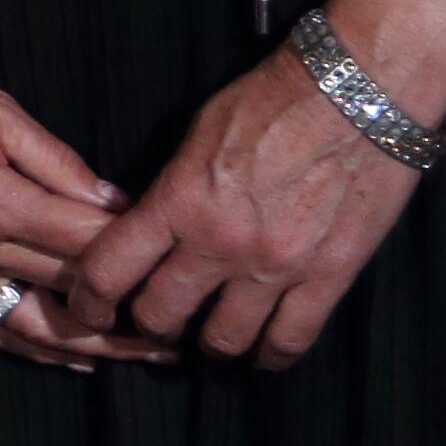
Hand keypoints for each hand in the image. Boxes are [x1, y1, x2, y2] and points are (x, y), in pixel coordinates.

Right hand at [0, 54, 167, 369]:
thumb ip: (59, 160)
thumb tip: (112, 200)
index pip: (85, 241)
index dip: (135, 249)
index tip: (173, 254)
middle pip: (69, 292)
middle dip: (131, 308)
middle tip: (179, 316)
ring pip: (31, 328)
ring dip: (91, 346)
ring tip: (140, 353)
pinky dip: (30, 349)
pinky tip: (69, 356)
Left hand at [57, 52, 423, 367]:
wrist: (358, 92)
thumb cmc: (275, 99)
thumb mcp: (198, 133)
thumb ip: (172, 188)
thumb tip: (148, 223)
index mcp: (180, 200)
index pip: (110, 269)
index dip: (88, 301)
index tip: (87, 310)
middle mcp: (222, 242)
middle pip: (161, 314)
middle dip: (149, 321)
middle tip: (155, 317)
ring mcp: (277, 265)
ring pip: (224, 339)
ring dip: (210, 342)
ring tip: (211, 333)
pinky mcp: (329, 275)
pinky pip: (291, 340)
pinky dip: (270, 353)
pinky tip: (263, 350)